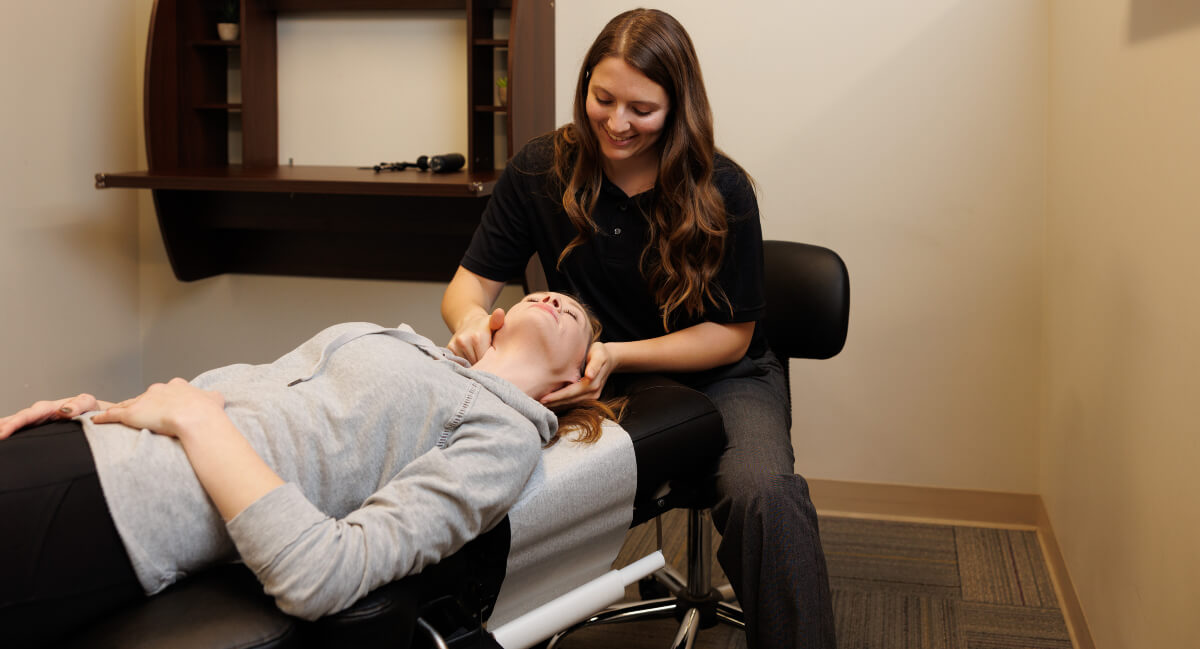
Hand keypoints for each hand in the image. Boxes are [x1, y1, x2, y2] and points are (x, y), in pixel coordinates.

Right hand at [0, 393, 106, 439]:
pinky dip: (9, 431)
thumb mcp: (89, 404)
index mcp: (51, 408)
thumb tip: (64, 410)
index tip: (2, 433)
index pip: (29, 415)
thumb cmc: (93, 410)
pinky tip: (2, 438)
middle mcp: (41, 413)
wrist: (97, 415)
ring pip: (15, 423)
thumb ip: (79, 404)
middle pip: (17, 419)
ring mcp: (39, 421)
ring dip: (3, 428)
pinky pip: (22, 430)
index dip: (14, 424)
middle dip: (3, 427)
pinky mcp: (39, 429)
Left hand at [92, 378, 225, 438]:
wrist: (195, 418)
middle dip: (145, 405)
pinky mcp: (131, 413)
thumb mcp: (214, 399)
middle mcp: (158, 389)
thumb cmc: (206, 411)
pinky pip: (113, 415)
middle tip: (145, 415)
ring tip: (116, 416)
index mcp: (177, 386)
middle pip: (147, 397)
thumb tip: (215, 397)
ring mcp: (144, 400)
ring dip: (124, 410)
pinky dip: (105, 417)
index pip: (166, 391)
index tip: (165, 406)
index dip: (165, 399)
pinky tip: (97, 420)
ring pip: (129, 404)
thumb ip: (212, 397)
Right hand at [447, 308, 504, 363]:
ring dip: (474, 363)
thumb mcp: (495, 322)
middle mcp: (463, 341)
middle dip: (483, 363)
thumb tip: (500, 313)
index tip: (494, 356)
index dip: (491, 361)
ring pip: (468, 365)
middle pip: (477, 363)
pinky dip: (465, 362)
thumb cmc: (486, 326)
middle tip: (487, 356)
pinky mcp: (449, 349)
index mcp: (477, 337)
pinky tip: (470, 355)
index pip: (486, 360)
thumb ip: (498, 321)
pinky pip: (459, 362)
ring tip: (478, 355)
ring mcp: (455, 345)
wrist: (469, 322)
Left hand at [540, 341, 616, 408]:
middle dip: (553, 404)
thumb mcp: (599, 354)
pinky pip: (572, 403)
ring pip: (570, 405)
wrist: (610, 358)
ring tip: (539, 406)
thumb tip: (589, 376)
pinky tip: (550, 404)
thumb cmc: (600, 352)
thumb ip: (595, 364)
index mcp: (593, 384)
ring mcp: (591, 398)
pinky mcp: (588, 398)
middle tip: (535, 405)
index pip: (571, 393)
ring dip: (556, 406)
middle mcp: (592, 394)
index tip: (543, 399)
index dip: (557, 397)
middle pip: (569, 402)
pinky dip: (561, 405)